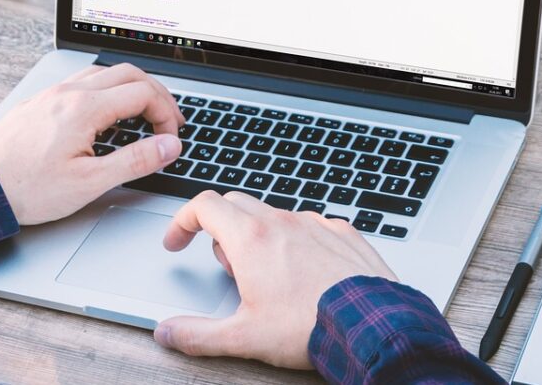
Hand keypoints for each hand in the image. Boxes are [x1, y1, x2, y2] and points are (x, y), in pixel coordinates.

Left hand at [0, 63, 184, 224]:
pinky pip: (84, 81)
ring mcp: (54, 93)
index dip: (166, 113)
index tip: (170, 136)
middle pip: (129, 73)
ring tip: (144, 113)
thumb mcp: (89, 182)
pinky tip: (108, 112)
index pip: (143, 93)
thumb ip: (135, 161)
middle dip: (156, 94)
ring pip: (106, 72)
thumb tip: (168, 146)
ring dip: (132, 88)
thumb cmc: (27, 187)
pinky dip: (109, 89)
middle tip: (169, 119)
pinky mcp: (42, 101)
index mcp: (86, 108)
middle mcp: (70, 92)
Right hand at [154, 191, 396, 368]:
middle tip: (229, 270)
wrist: (372, 326)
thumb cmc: (311, 327)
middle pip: (235, 204)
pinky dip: (298, 242)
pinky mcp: (343, 233)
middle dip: (221, 231)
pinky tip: (306, 273)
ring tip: (270, 279)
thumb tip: (169, 333)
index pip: (204, 205)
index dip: (183, 221)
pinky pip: (311, 226)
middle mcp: (282, 223)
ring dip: (260, 237)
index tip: (179, 242)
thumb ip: (198, 334)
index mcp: (251, 240)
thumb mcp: (244, 337)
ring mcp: (316, 224)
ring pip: (274, 215)